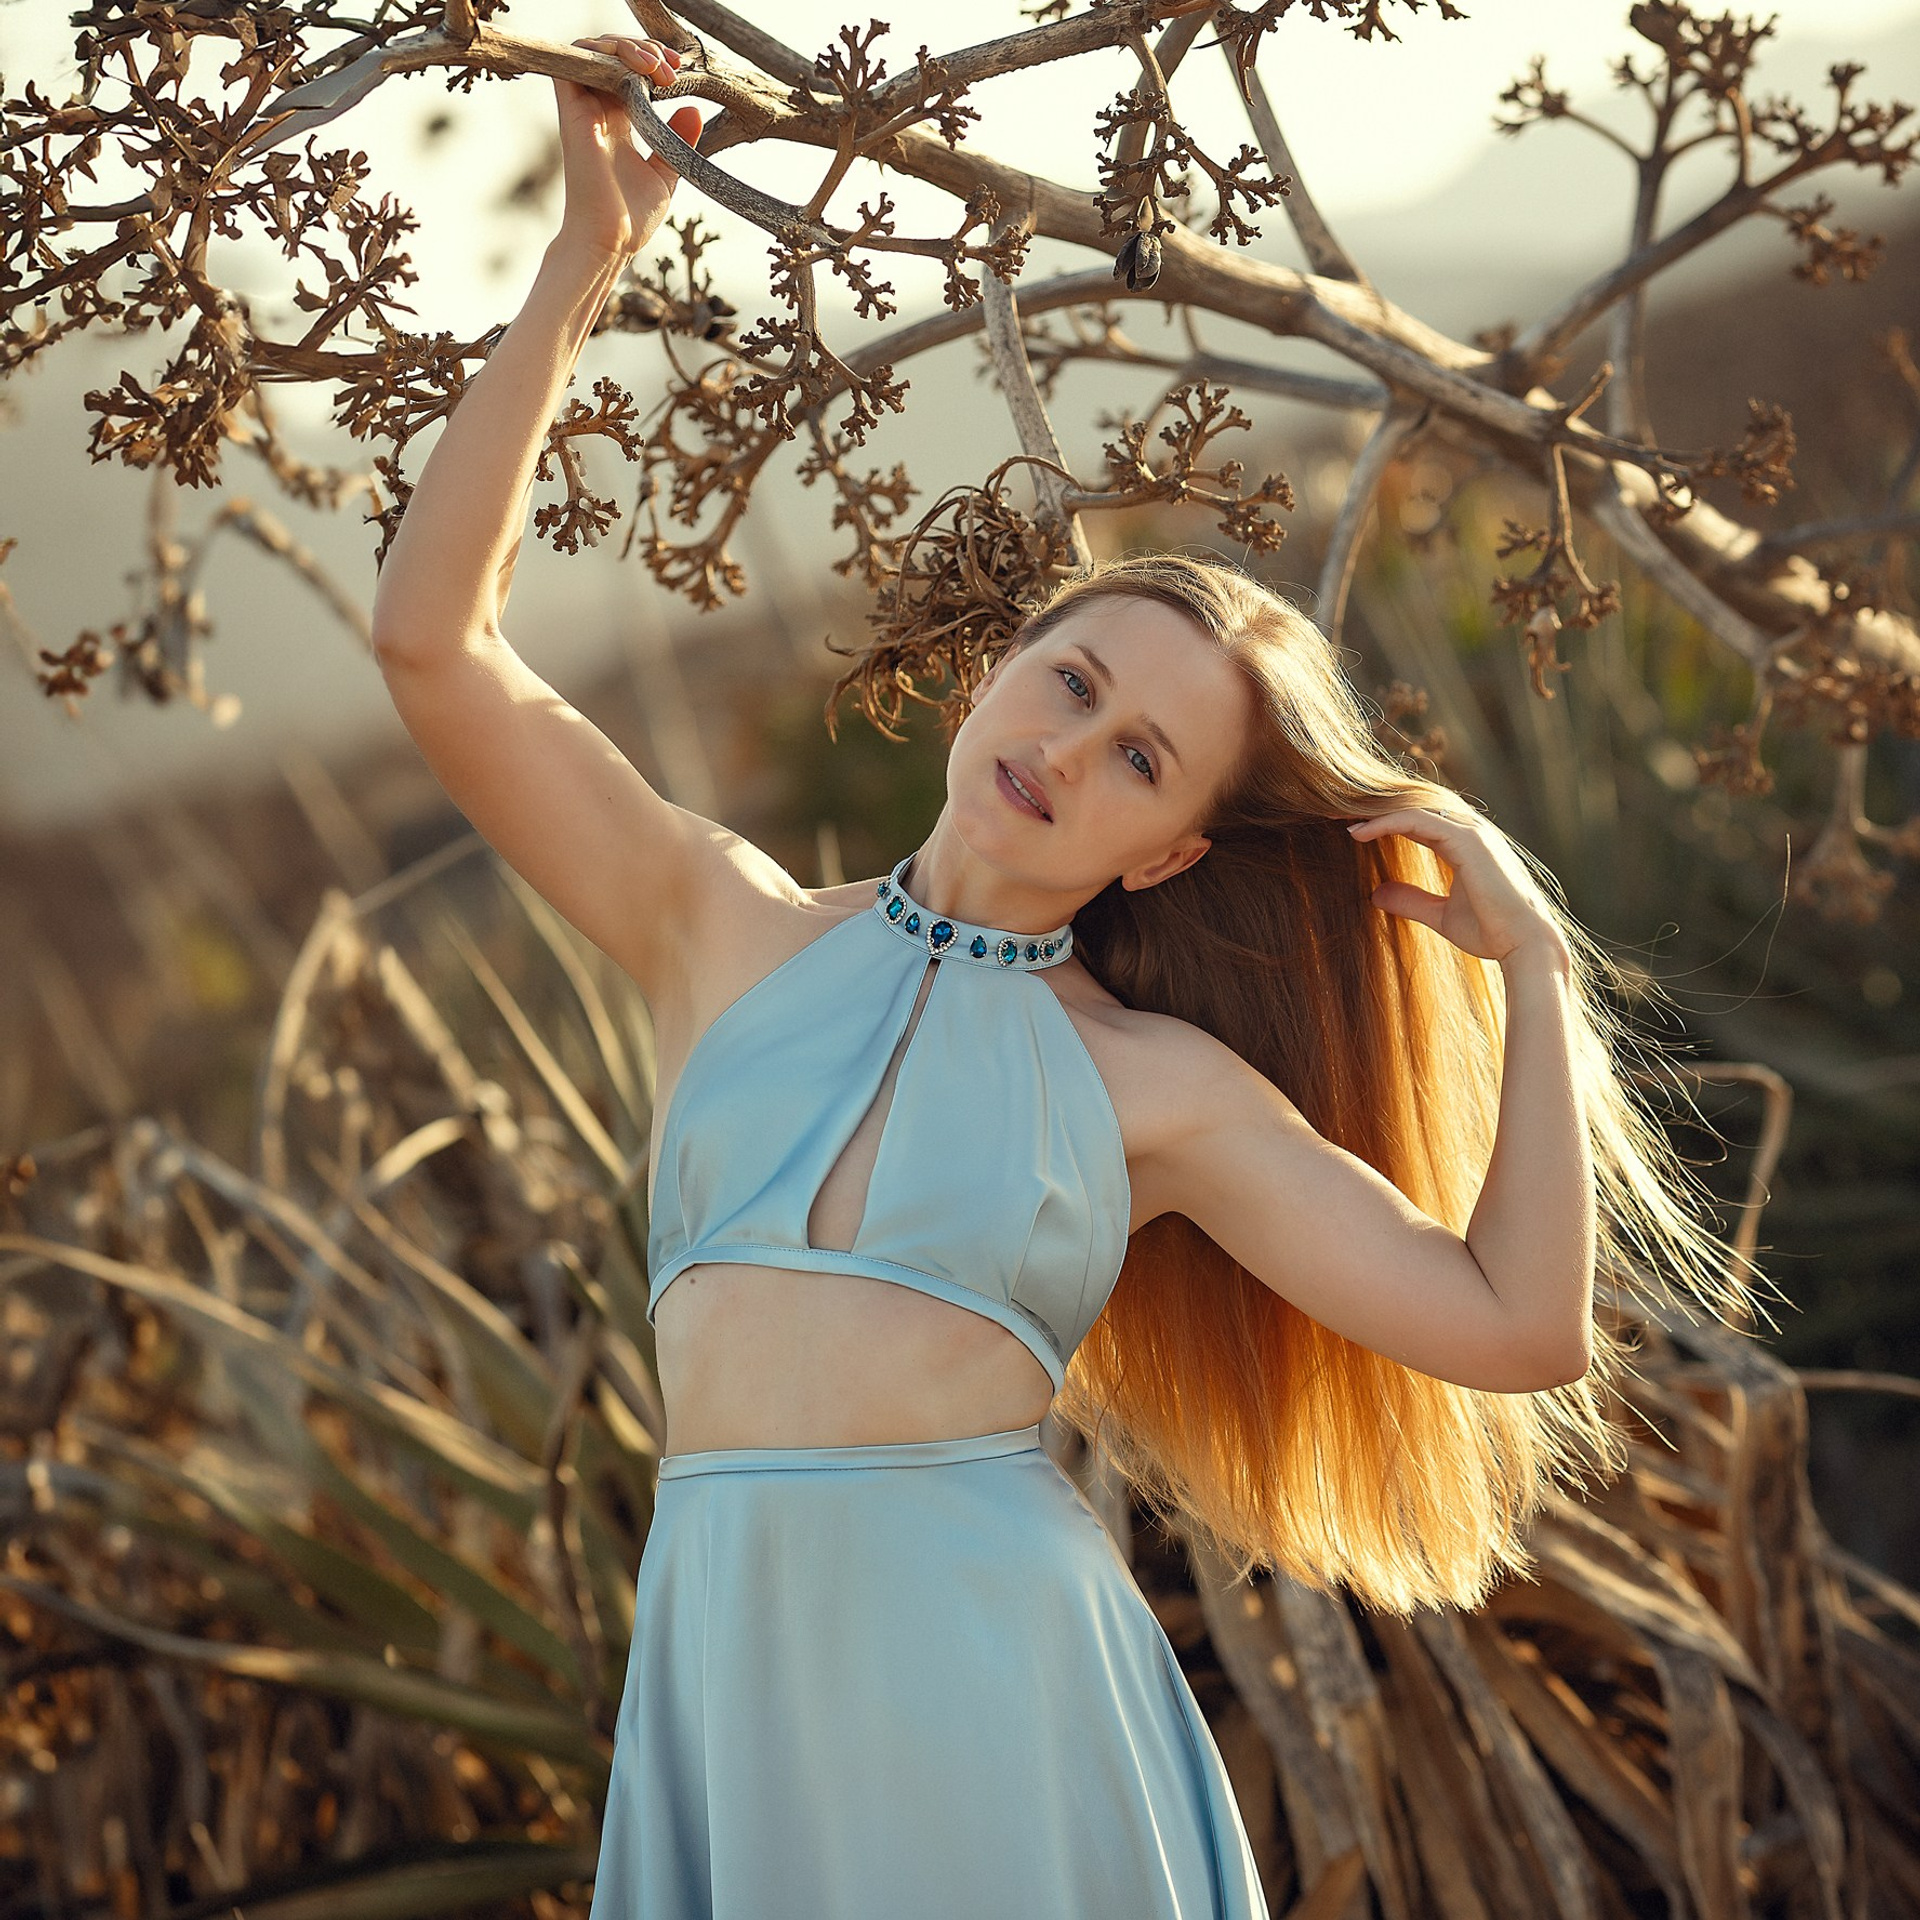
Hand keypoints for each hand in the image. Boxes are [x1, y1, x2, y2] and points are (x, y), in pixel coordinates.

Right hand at [554, 35, 701, 264]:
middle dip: (646, 50)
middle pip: (613, 55)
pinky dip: (603, 51)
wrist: (608, 241)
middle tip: (674, 69)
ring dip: (627, 47)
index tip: (683, 73)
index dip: (655, 62)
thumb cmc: (630, 218)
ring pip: (594, 50)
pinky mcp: (572, 109)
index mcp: (618, 122)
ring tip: (657, 68)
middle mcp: (598, 110)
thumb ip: (677, 140)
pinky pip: (575, 59)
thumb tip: (694, 109)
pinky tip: (636, 68)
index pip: (629, 73)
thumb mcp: (665, 174)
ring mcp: (583, 108)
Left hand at [1346, 805, 1570, 969]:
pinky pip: (1419, 821)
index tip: (1348, 827)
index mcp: (1465, 844)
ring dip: (1374, 810)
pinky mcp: (1468, 840)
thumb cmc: (1492, 931)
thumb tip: (1376, 894)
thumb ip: (1411, 900)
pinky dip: (1386, 822)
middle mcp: (1469, 831)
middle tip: (1333, 811)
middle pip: (1412, 806)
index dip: (1382, 820)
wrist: (1524, 945)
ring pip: (1414, 807)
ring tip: (1338, 817)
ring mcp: (1471, 832)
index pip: (1416, 820)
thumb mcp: (1440, 915)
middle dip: (1374, 807)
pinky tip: (1358, 832)